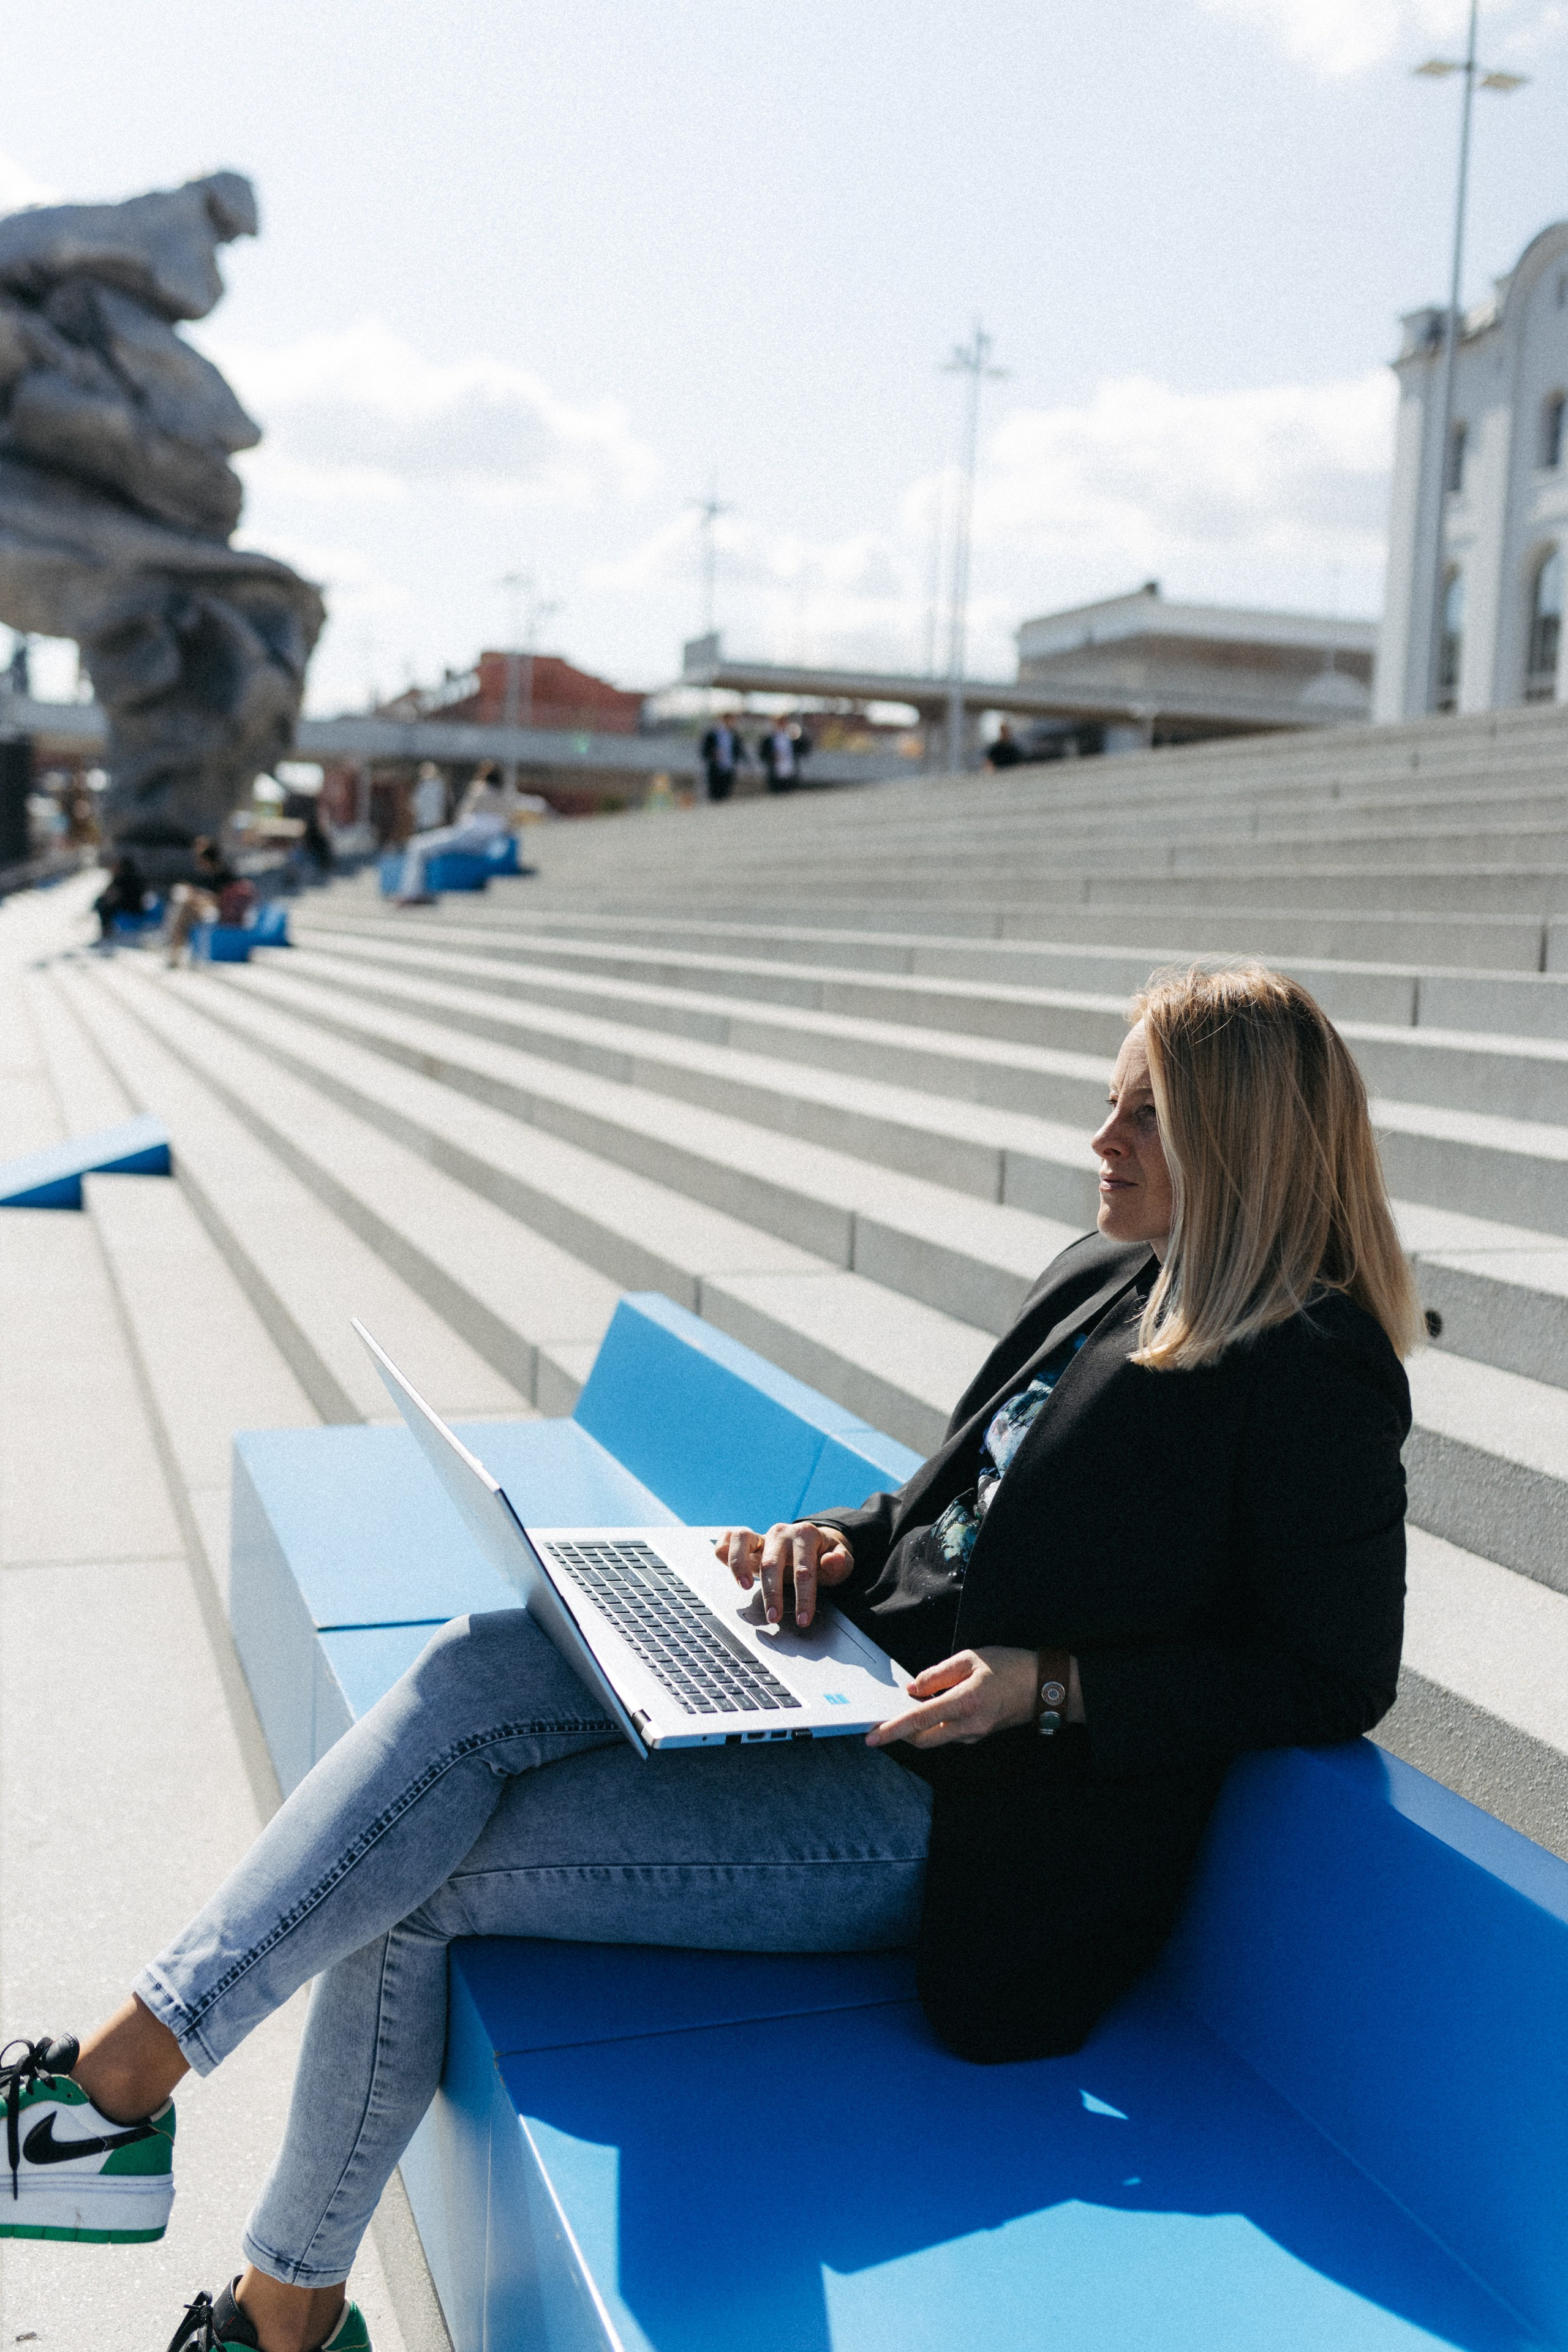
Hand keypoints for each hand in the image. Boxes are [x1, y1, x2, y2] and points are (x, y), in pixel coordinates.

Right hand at [714, 1522, 853, 1628]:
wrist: (811, 1542)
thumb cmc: (824, 1556)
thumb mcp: (840, 1559)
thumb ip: (840, 1562)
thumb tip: (831, 1561)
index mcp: (806, 1536)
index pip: (803, 1571)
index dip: (803, 1598)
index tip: (802, 1619)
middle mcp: (781, 1533)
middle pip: (772, 1562)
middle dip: (771, 1592)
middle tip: (773, 1617)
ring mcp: (762, 1535)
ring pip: (743, 1540)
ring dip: (740, 1564)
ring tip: (744, 1587)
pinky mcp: (747, 1539)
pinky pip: (728, 1538)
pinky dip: (723, 1550)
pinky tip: (727, 1569)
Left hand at [866, 1646, 1038, 1750]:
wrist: (1044, 1686)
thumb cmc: (1010, 1666)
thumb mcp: (970, 1659)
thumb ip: (938, 1674)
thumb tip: (912, 1689)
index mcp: (964, 1703)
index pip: (919, 1720)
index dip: (893, 1729)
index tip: (872, 1736)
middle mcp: (968, 1726)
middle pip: (923, 1739)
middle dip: (901, 1733)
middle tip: (884, 1718)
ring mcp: (975, 1734)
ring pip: (936, 1738)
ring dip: (918, 1728)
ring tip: (907, 1708)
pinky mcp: (980, 1735)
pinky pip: (950, 1733)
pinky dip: (936, 1725)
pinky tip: (933, 1707)